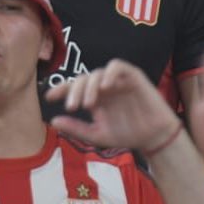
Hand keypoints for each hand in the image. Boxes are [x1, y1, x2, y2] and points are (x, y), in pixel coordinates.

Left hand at [45, 58, 180, 154]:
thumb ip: (77, 128)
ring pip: (98, 73)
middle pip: (83, 79)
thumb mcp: (97, 134)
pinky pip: (118, 66)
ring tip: (87, 103)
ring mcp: (117, 79)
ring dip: (90, 86)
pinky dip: (109, 73)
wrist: (154, 138)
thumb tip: (53, 121)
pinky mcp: (132, 75)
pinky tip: (105, 87)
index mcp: (94, 96)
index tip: (49, 97)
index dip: (61, 89)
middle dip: (74, 91)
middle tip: (71, 106)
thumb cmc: (127, 134)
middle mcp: (103, 86)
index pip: (74, 87)